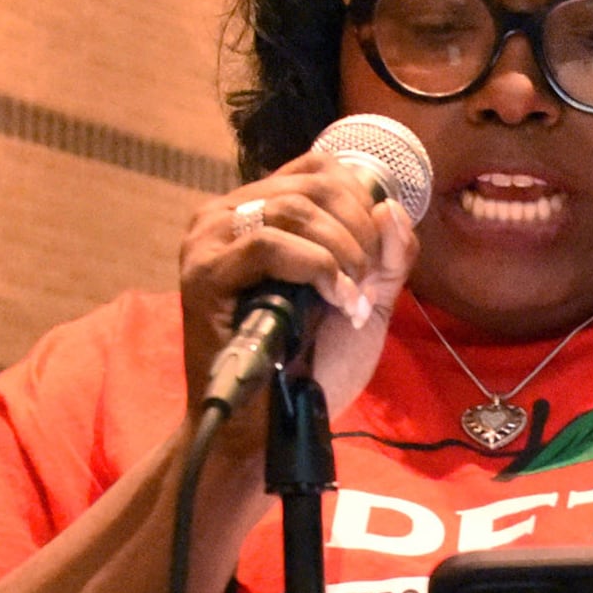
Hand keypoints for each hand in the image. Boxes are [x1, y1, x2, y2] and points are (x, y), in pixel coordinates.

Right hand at [178, 147, 419, 441]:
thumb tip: (389, 206)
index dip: (363, 201)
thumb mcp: (364, 298)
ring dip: (342, 252)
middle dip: (360, 232)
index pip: (320, 168)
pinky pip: (268, 242)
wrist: (275, 424)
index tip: (378, 254)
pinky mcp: (203, 272)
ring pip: (295, 208)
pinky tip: (334, 300)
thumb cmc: (312, 364)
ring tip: (350, 296)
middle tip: (366, 282)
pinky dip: (316, 267)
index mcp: (262, 210)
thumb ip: (387, 255)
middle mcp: (228, 213)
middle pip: (316, 185)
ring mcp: (210, 240)